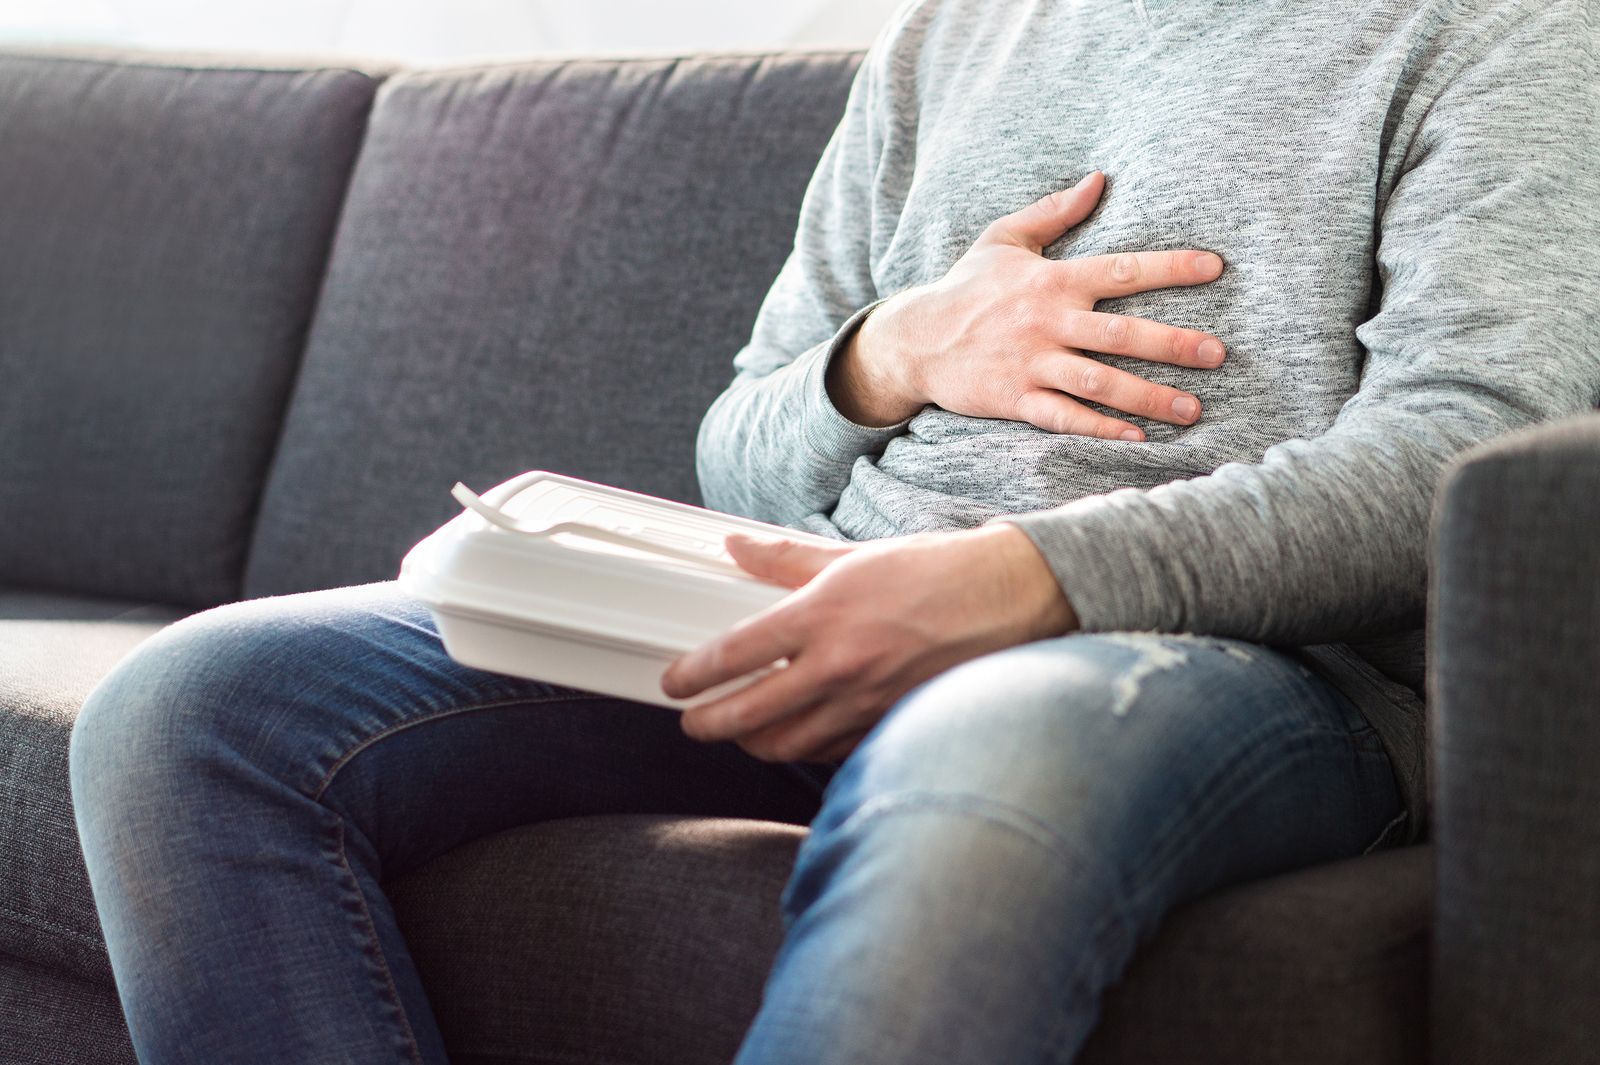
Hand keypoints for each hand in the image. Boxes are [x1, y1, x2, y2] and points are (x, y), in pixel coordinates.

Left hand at [661, 525, 1076, 763]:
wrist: (1010, 599)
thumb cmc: (934, 572)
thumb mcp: (852, 556)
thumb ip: (786, 558)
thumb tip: (735, 548)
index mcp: (824, 614)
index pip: (736, 654)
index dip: (694, 674)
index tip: (674, 681)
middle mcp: (840, 665)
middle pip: (749, 715)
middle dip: (708, 723)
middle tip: (692, 720)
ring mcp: (867, 703)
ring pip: (786, 744)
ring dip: (753, 742)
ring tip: (740, 730)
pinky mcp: (891, 726)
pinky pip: (831, 752)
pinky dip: (805, 748)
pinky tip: (798, 734)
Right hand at [828, 171, 1225, 438]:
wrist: (913, 340)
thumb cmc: (965, 288)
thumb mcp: (1003, 239)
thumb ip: (1054, 212)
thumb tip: (1099, 179)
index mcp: (1051, 280)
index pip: (1120, 270)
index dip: (1169, 268)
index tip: (1216, 268)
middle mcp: (1046, 322)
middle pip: (1119, 334)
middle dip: (1172, 344)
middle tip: (1219, 354)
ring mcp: (1030, 363)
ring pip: (1098, 382)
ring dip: (1148, 396)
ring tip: (1194, 409)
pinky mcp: (1014, 399)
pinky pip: (1063, 417)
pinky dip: (1100, 428)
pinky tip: (1137, 436)